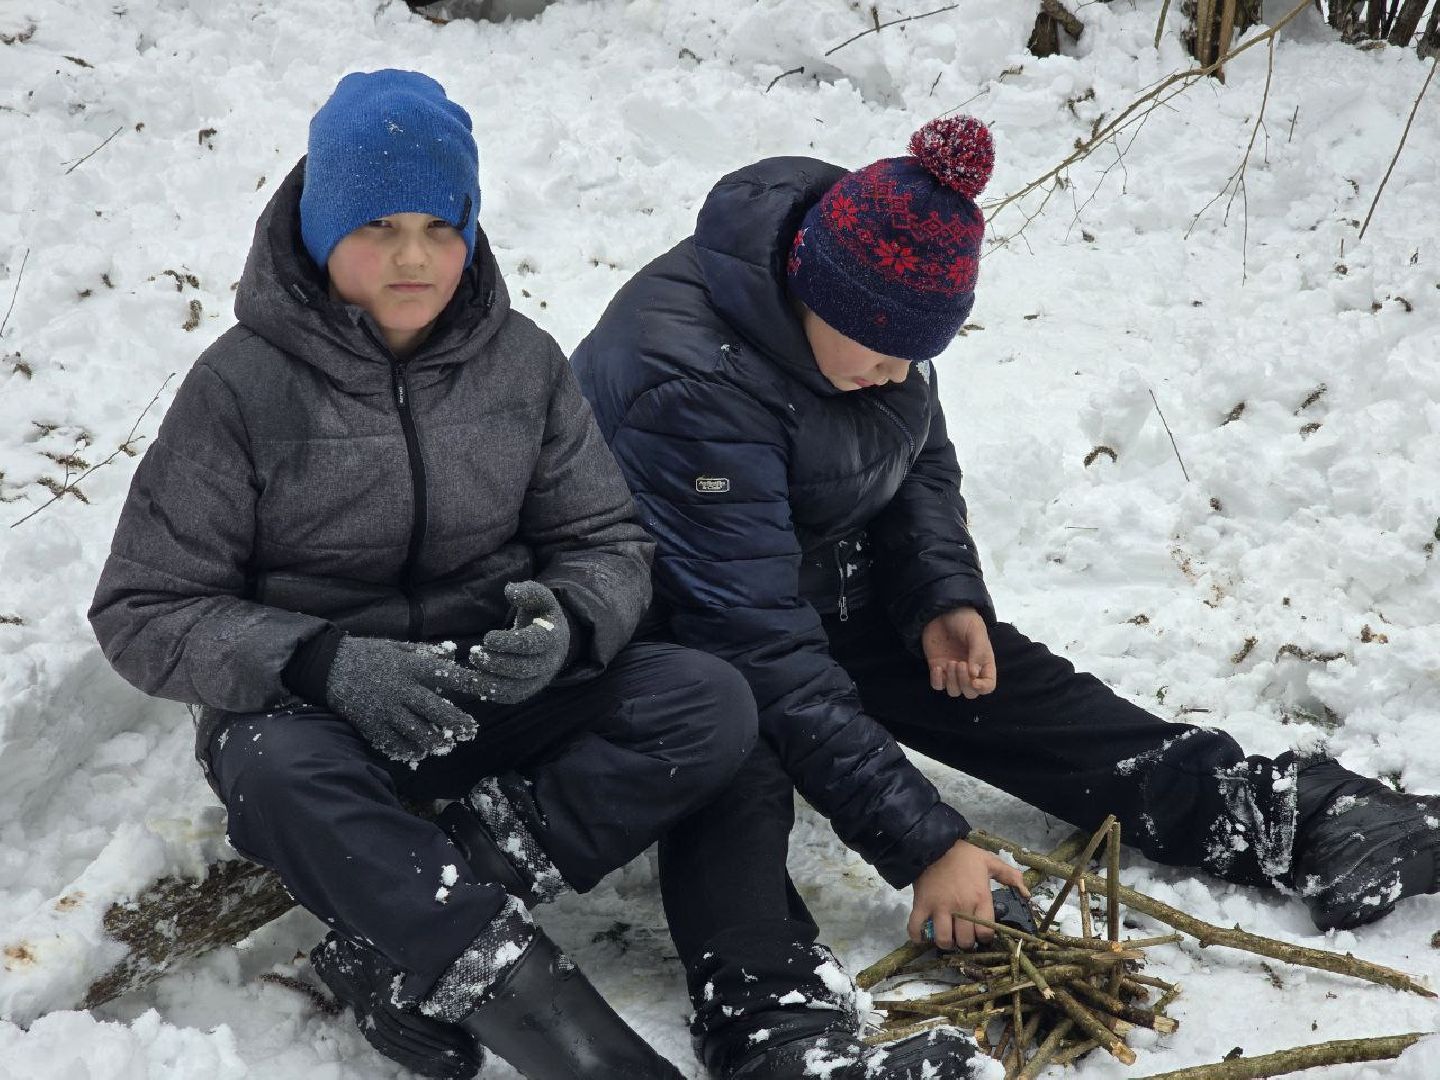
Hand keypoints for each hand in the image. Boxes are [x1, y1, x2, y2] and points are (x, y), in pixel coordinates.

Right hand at [325, 637, 483, 763]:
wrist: (328, 667)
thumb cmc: (368, 654)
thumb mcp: (399, 647)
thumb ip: (426, 654)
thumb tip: (452, 654)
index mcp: (411, 667)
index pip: (449, 676)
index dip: (471, 684)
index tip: (489, 690)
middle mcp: (402, 690)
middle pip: (439, 712)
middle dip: (459, 724)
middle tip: (469, 730)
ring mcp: (387, 711)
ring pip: (420, 734)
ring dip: (436, 742)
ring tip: (443, 744)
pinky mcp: (372, 726)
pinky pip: (396, 745)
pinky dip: (409, 751)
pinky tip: (417, 751)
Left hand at [466, 580, 570, 705]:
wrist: (554, 642)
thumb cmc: (541, 616)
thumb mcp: (540, 598)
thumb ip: (528, 591)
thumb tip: (510, 590)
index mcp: (551, 638)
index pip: (530, 644)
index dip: (509, 643)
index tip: (487, 638)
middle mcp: (548, 663)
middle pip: (523, 669)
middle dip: (496, 663)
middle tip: (474, 654)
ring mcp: (539, 680)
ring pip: (515, 688)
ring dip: (489, 682)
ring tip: (468, 673)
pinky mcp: (527, 691)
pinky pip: (509, 697)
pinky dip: (489, 692)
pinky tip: (470, 682)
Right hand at [908, 838, 1028, 949]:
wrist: (935, 843)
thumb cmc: (964, 855)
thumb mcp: (990, 862)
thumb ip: (1010, 876)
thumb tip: (1027, 894)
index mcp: (980, 898)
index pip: (985, 933)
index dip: (984, 938)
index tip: (981, 934)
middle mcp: (961, 907)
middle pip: (965, 940)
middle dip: (966, 943)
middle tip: (963, 936)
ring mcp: (940, 908)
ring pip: (943, 939)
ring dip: (945, 943)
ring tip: (947, 937)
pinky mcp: (922, 905)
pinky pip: (916, 928)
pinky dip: (917, 937)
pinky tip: (922, 937)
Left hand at [921, 606, 995, 698]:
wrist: (941, 611)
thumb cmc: (963, 619)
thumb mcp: (976, 631)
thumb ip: (978, 652)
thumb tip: (974, 674)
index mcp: (984, 663)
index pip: (988, 685)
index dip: (983, 687)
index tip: (974, 680)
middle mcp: (969, 670)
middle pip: (970, 692)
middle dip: (964, 683)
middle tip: (958, 663)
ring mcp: (952, 671)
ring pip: (954, 691)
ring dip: (952, 682)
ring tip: (949, 662)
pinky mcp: (937, 668)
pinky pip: (938, 686)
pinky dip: (937, 681)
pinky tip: (937, 668)